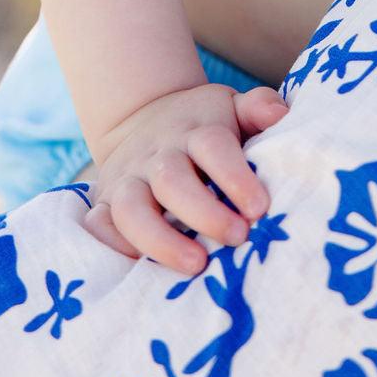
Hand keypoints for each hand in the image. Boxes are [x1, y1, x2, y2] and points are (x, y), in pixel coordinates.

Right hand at [82, 82, 288, 271]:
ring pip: (132, 208)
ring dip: (161, 240)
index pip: (213, 146)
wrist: (143, 118)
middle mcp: (157, 154)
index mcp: (194, 130)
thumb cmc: (204, 124)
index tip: (259, 207)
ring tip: (196, 265)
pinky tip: (140, 270)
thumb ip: (257, 107)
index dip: (235, 176)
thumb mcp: (230, 107)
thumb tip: (279, 112)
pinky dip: (112, 247)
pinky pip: (98, 226)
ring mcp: (127, 179)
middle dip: (205, 213)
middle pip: (173, 180)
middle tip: (238, 237)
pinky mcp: (104, 202)